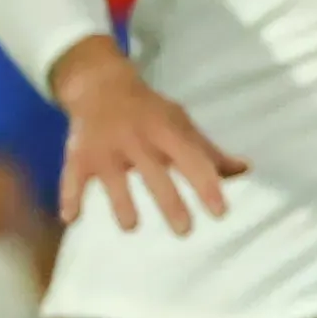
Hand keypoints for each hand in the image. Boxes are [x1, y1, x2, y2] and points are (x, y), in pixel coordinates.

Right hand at [50, 37, 247, 234]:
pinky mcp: (79, 155)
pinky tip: (71, 218)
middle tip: (185, 231)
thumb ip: (209, 152)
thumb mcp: (180, 124)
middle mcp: (137, 139)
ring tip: (132, 227)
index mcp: (166, 131)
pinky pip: (72, 177)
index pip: (191, 159)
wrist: (101, 86)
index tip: (221, 212)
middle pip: (155, 174)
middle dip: (170, 203)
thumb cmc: (150, 112)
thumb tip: (246, 170)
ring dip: (122, 203)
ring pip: (115, 179)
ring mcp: (106, 148)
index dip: (206, 184)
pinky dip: (70, 195)